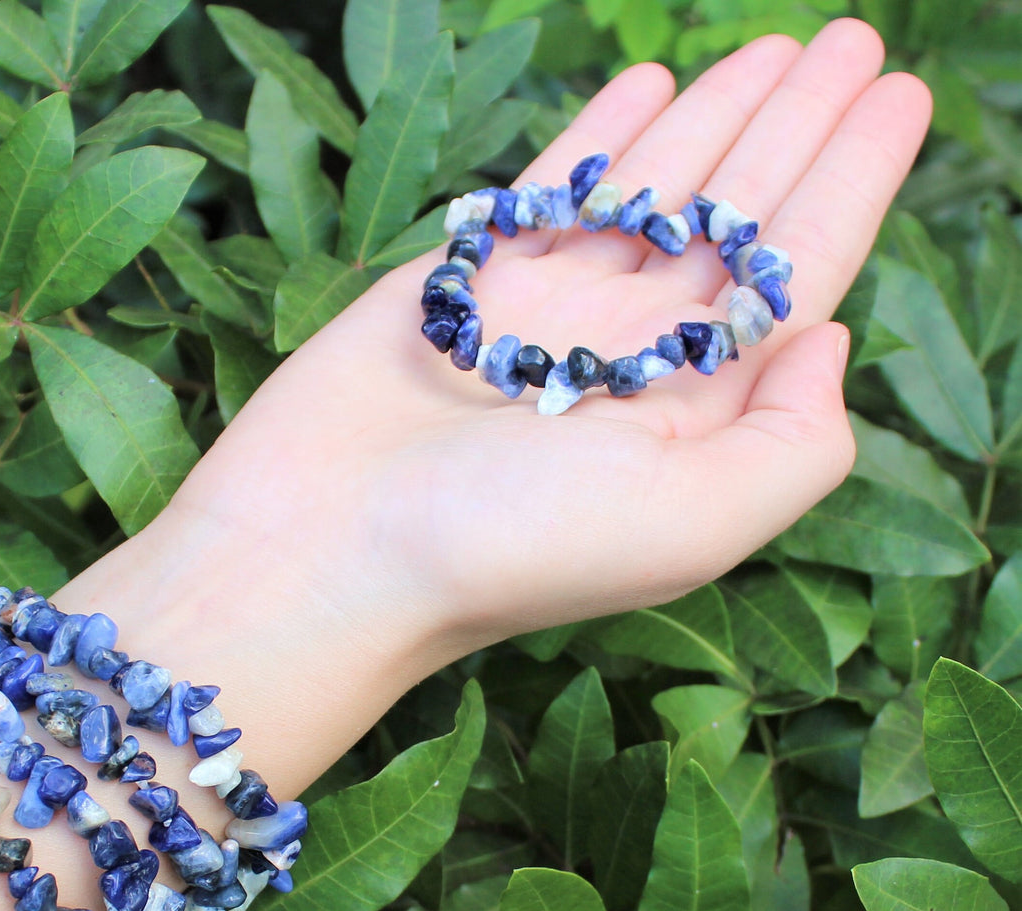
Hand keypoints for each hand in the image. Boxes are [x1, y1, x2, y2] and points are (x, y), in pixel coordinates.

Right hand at [158, 18, 931, 659]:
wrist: (325, 545)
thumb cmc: (504, 547)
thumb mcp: (691, 524)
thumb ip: (793, 442)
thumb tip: (831, 336)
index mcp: (691, 414)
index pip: (792, 278)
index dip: (852, 184)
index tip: (898, 98)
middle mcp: (626, 358)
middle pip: (732, 221)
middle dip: (795, 131)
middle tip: (853, 42)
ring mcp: (544, 314)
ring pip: (650, 193)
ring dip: (713, 118)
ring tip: (772, 46)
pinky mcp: (465, 280)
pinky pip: (550, 192)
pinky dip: (600, 139)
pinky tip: (648, 87)